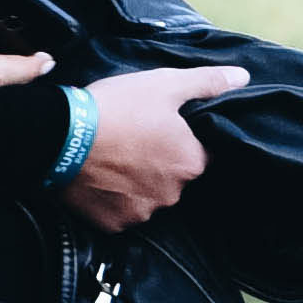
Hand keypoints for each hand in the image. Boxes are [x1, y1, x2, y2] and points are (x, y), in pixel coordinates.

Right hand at [61, 65, 250, 232]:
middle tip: (132, 140)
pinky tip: (99, 178)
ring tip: (112, 158)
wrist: (59, 137)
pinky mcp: (113, 225)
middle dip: (158, 164)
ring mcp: (142, 213)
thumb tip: (243, 78)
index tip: (160, 129)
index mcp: (190, 163)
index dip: (181, 141)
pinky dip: (112, 199)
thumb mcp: (164, 85)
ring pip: (146, 197)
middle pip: (172, 179)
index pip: (199, 156)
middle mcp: (172, 194)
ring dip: (135, 183)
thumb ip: (207, 83)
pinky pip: (120, 212)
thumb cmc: (117, 107)